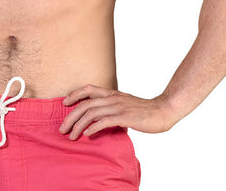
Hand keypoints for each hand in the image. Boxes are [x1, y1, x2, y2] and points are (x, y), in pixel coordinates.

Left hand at [59, 84, 176, 138]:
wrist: (163, 111)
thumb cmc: (144, 110)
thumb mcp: (124, 104)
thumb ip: (112, 107)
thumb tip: (99, 118)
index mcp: (112, 93)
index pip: (88, 89)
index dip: (74, 94)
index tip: (64, 103)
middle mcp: (112, 98)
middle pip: (85, 104)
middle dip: (71, 116)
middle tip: (62, 128)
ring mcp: (118, 106)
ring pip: (91, 113)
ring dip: (78, 125)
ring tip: (71, 135)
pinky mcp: (125, 117)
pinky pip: (105, 121)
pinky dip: (94, 127)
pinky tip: (87, 134)